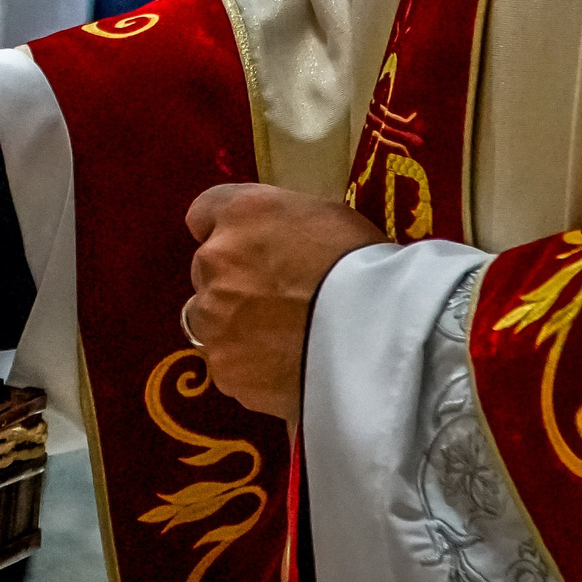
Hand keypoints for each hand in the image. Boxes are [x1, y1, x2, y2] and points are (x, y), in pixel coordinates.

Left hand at [183, 184, 386, 421]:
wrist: (377, 335)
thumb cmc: (366, 265)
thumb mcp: (328, 216)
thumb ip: (282, 225)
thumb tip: (271, 242)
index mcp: (241, 214)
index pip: (205, 212)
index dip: (228, 232)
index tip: (247, 247)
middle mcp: (213, 260)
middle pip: (207, 271)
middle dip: (234, 281)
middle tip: (278, 299)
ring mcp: (213, 319)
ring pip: (210, 321)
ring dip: (234, 325)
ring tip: (282, 340)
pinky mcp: (226, 370)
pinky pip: (230, 365)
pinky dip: (251, 367)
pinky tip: (287, 368)